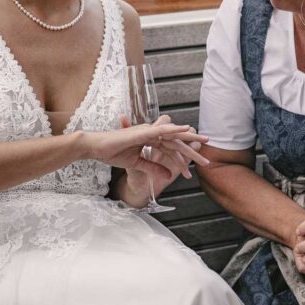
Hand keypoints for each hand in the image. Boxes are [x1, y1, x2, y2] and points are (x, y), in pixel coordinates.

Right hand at [87, 117, 207, 188]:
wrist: (96, 148)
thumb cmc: (113, 153)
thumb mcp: (138, 165)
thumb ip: (153, 167)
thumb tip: (167, 175)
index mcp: (151, 140)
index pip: (172, 148)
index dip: (185, 156)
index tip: (197, 166)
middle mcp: (152, 133)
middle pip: (177, 142)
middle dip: (193, 151)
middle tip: (208, 162)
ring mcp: (148, 131)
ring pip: (174, 137)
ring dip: (190, 142)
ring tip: (204, 148)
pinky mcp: (144, 132)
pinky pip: (162, 130)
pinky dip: (175, 129)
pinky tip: (186, 130)